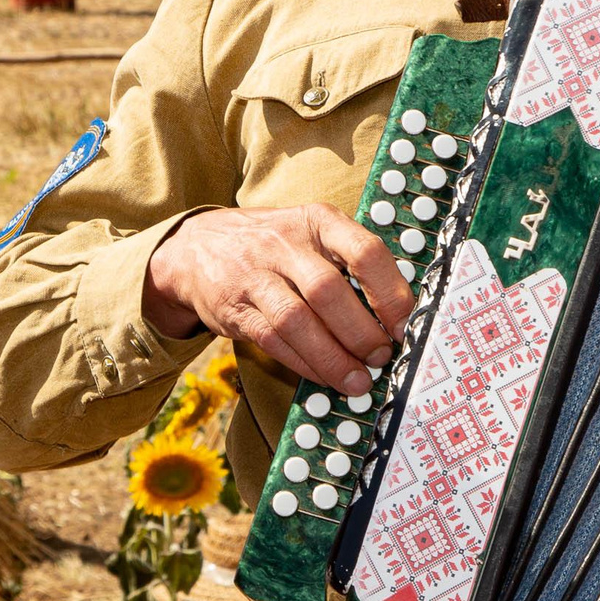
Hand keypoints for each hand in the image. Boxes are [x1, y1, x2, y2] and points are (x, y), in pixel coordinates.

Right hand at [143, 205, 414, 393]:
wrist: (196, 246)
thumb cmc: (272, 244)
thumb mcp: (312, 233)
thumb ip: (350, 262)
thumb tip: (397, 317)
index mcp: (318, 220)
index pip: (364, 252)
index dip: (390, 294)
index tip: (403, 325)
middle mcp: (285, 243)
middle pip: (328, 291)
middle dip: (361, 333)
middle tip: (381, 357)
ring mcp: (255, 275)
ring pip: (297, 321)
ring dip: (333, 358)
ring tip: (357, 380)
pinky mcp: (235, 308)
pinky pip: (273, 342)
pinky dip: (304, 364)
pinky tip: (324, 376)